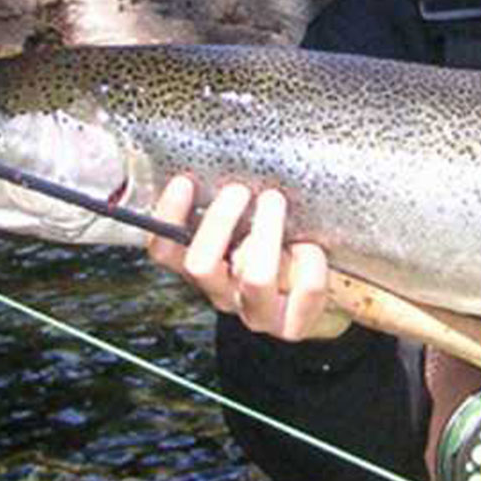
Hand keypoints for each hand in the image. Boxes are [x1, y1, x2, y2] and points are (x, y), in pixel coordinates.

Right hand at [144, 176, 350, 340]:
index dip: (167, 218)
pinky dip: (311, 260)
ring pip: (254, 277)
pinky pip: (303, 289)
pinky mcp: (292, 325)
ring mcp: (256, 313)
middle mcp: (223, 292)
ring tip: (275, 202)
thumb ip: (233, 203)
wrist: (315, 298)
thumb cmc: (278, 248)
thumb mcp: (248, 224)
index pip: (165, 251)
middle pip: (200, 265)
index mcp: (204, 266)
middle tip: (239, 190)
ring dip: (266, 233)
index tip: (184, 182)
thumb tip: (226, 155)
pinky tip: (310, 246)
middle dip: (220, 221)